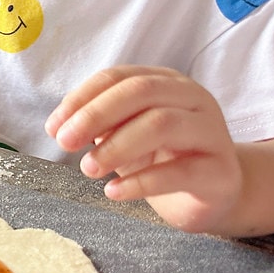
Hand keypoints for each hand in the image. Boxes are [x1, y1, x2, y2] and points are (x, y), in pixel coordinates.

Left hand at [45, 65, 241, 232]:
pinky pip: (180, 172)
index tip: (53, 126)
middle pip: (140, 92)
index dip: (81, 98)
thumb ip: (101, 123)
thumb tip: (63, 126)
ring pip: (162, 124)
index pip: (118, 77)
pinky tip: (114, 191)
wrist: (214, 195)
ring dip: (117, 146)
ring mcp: (212, 133)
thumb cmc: (162, 158)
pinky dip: (140, 182)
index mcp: (165, 82)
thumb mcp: (126, 134)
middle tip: (64, 142)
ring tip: (88, 169)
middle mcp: (193, 99)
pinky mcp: (220, 172)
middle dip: (95, 116)